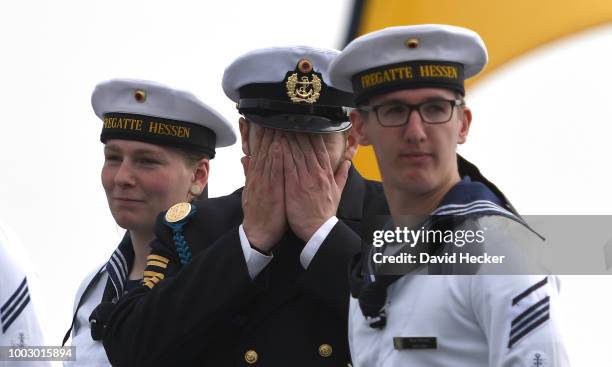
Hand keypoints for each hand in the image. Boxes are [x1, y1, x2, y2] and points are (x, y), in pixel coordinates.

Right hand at [242, 128, 286, 251]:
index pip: (258, 148)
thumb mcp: (251, 189)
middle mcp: (258, 175)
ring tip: (276, 120)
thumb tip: (245, 157)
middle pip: (262, 147)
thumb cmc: (259, 212)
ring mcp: (263, 182)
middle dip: (266, 129)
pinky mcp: (270, 191)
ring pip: (268, 155)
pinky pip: (273, 171)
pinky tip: (280, 145)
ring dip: (272, 137)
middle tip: (270, 110)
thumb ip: (249, 172)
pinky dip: (276, 157)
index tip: (263, 116)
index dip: (261, 131)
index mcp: (256, 174)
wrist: (257, 233)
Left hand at [281, 133, 350, 241]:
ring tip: (283, 125)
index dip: (313, 134)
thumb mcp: (338, 192)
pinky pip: (288, 165)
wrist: (318, 230)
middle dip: (299, 132)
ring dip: (290, 138)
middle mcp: (316, 173)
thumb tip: (348, 161)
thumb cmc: (325, 213)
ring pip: (297, 153)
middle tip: (291, 119)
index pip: (320, 149)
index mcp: (326, 173)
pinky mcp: (294, 185)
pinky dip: (284, 153)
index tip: (306, 123)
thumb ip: (342, 175)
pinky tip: (278, 143)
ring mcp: (305, 178)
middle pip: (307, 147)